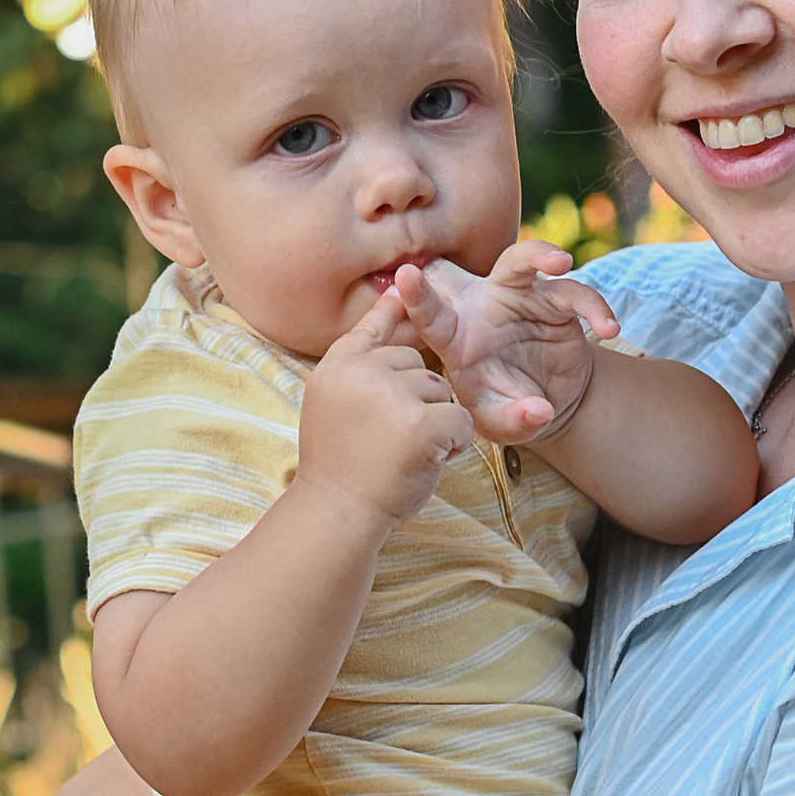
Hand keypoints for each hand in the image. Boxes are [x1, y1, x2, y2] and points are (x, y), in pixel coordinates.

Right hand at [296, 287, 473, 525]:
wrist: (336, 512)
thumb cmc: (341, 462)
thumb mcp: (335, 401)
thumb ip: (361, 357)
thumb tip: (393, 297)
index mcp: (338, 367)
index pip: (372, 329)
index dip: (395, 315)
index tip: (411, 283)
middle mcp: (362, 373)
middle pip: (416, 363)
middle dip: (418, 397)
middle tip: (393, 436)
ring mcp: (390, 397)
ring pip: (441, 390)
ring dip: (436, 421)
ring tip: (406, 450)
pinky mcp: (419, 425)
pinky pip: (459, 418)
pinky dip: (454, 443)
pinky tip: (429, 460)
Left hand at [389, 242, 619, 445]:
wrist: (543, 402)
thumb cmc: (505, 407)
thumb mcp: (501, 422)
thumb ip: (514, 420)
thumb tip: (539, 412)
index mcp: (455, 336)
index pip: (432, 314)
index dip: (416, 297)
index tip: (405, 276)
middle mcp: (484, 306)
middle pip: (478, 269)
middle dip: (484, 256)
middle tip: (490, 253)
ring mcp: (521, 299)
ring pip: (526, 262)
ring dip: (543, 254)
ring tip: (562, 262)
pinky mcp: (556, 305)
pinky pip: (576, 295)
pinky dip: (595, 308)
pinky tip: (610, 328)